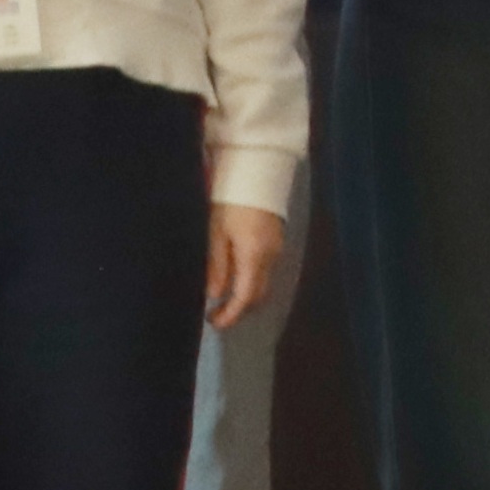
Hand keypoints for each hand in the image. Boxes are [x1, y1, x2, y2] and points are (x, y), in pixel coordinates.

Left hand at [202, 202, 291, 331]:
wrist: (256, 167)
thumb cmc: (230, 197)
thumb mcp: (215, 230)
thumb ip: (216, 264)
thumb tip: (214, 294)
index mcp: (254, 255)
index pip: (246, 297)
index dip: (231, 315)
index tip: (213, 322)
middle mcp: (271, 256)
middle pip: (259, 295)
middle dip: (239, 309)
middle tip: (215, 314)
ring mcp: (276, 247)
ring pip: (262, 282)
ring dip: (244, 295)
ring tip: (221, 296)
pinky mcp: (275, 239)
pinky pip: (264, 269)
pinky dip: (249, 279)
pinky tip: (233, 274)